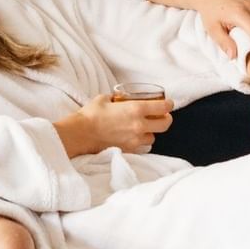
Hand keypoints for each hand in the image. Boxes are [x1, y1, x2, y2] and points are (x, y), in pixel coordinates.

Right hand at [54, 94, 173, 157]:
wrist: (81, 133)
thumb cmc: (91, 114)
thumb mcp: (104, 98)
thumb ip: (116, 99)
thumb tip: (118, 99)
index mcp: (136, 109)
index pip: (163, 107)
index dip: (168, 104)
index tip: (167, 103)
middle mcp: (139, 125)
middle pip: (165, 125)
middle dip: (166, 119)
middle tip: (162, 116)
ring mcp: (135, 139)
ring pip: (153, 137)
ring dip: (151, 132)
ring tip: (143, 128)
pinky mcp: (128, 149)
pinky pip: (141, 146)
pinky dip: (139, 142)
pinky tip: (132, 137)